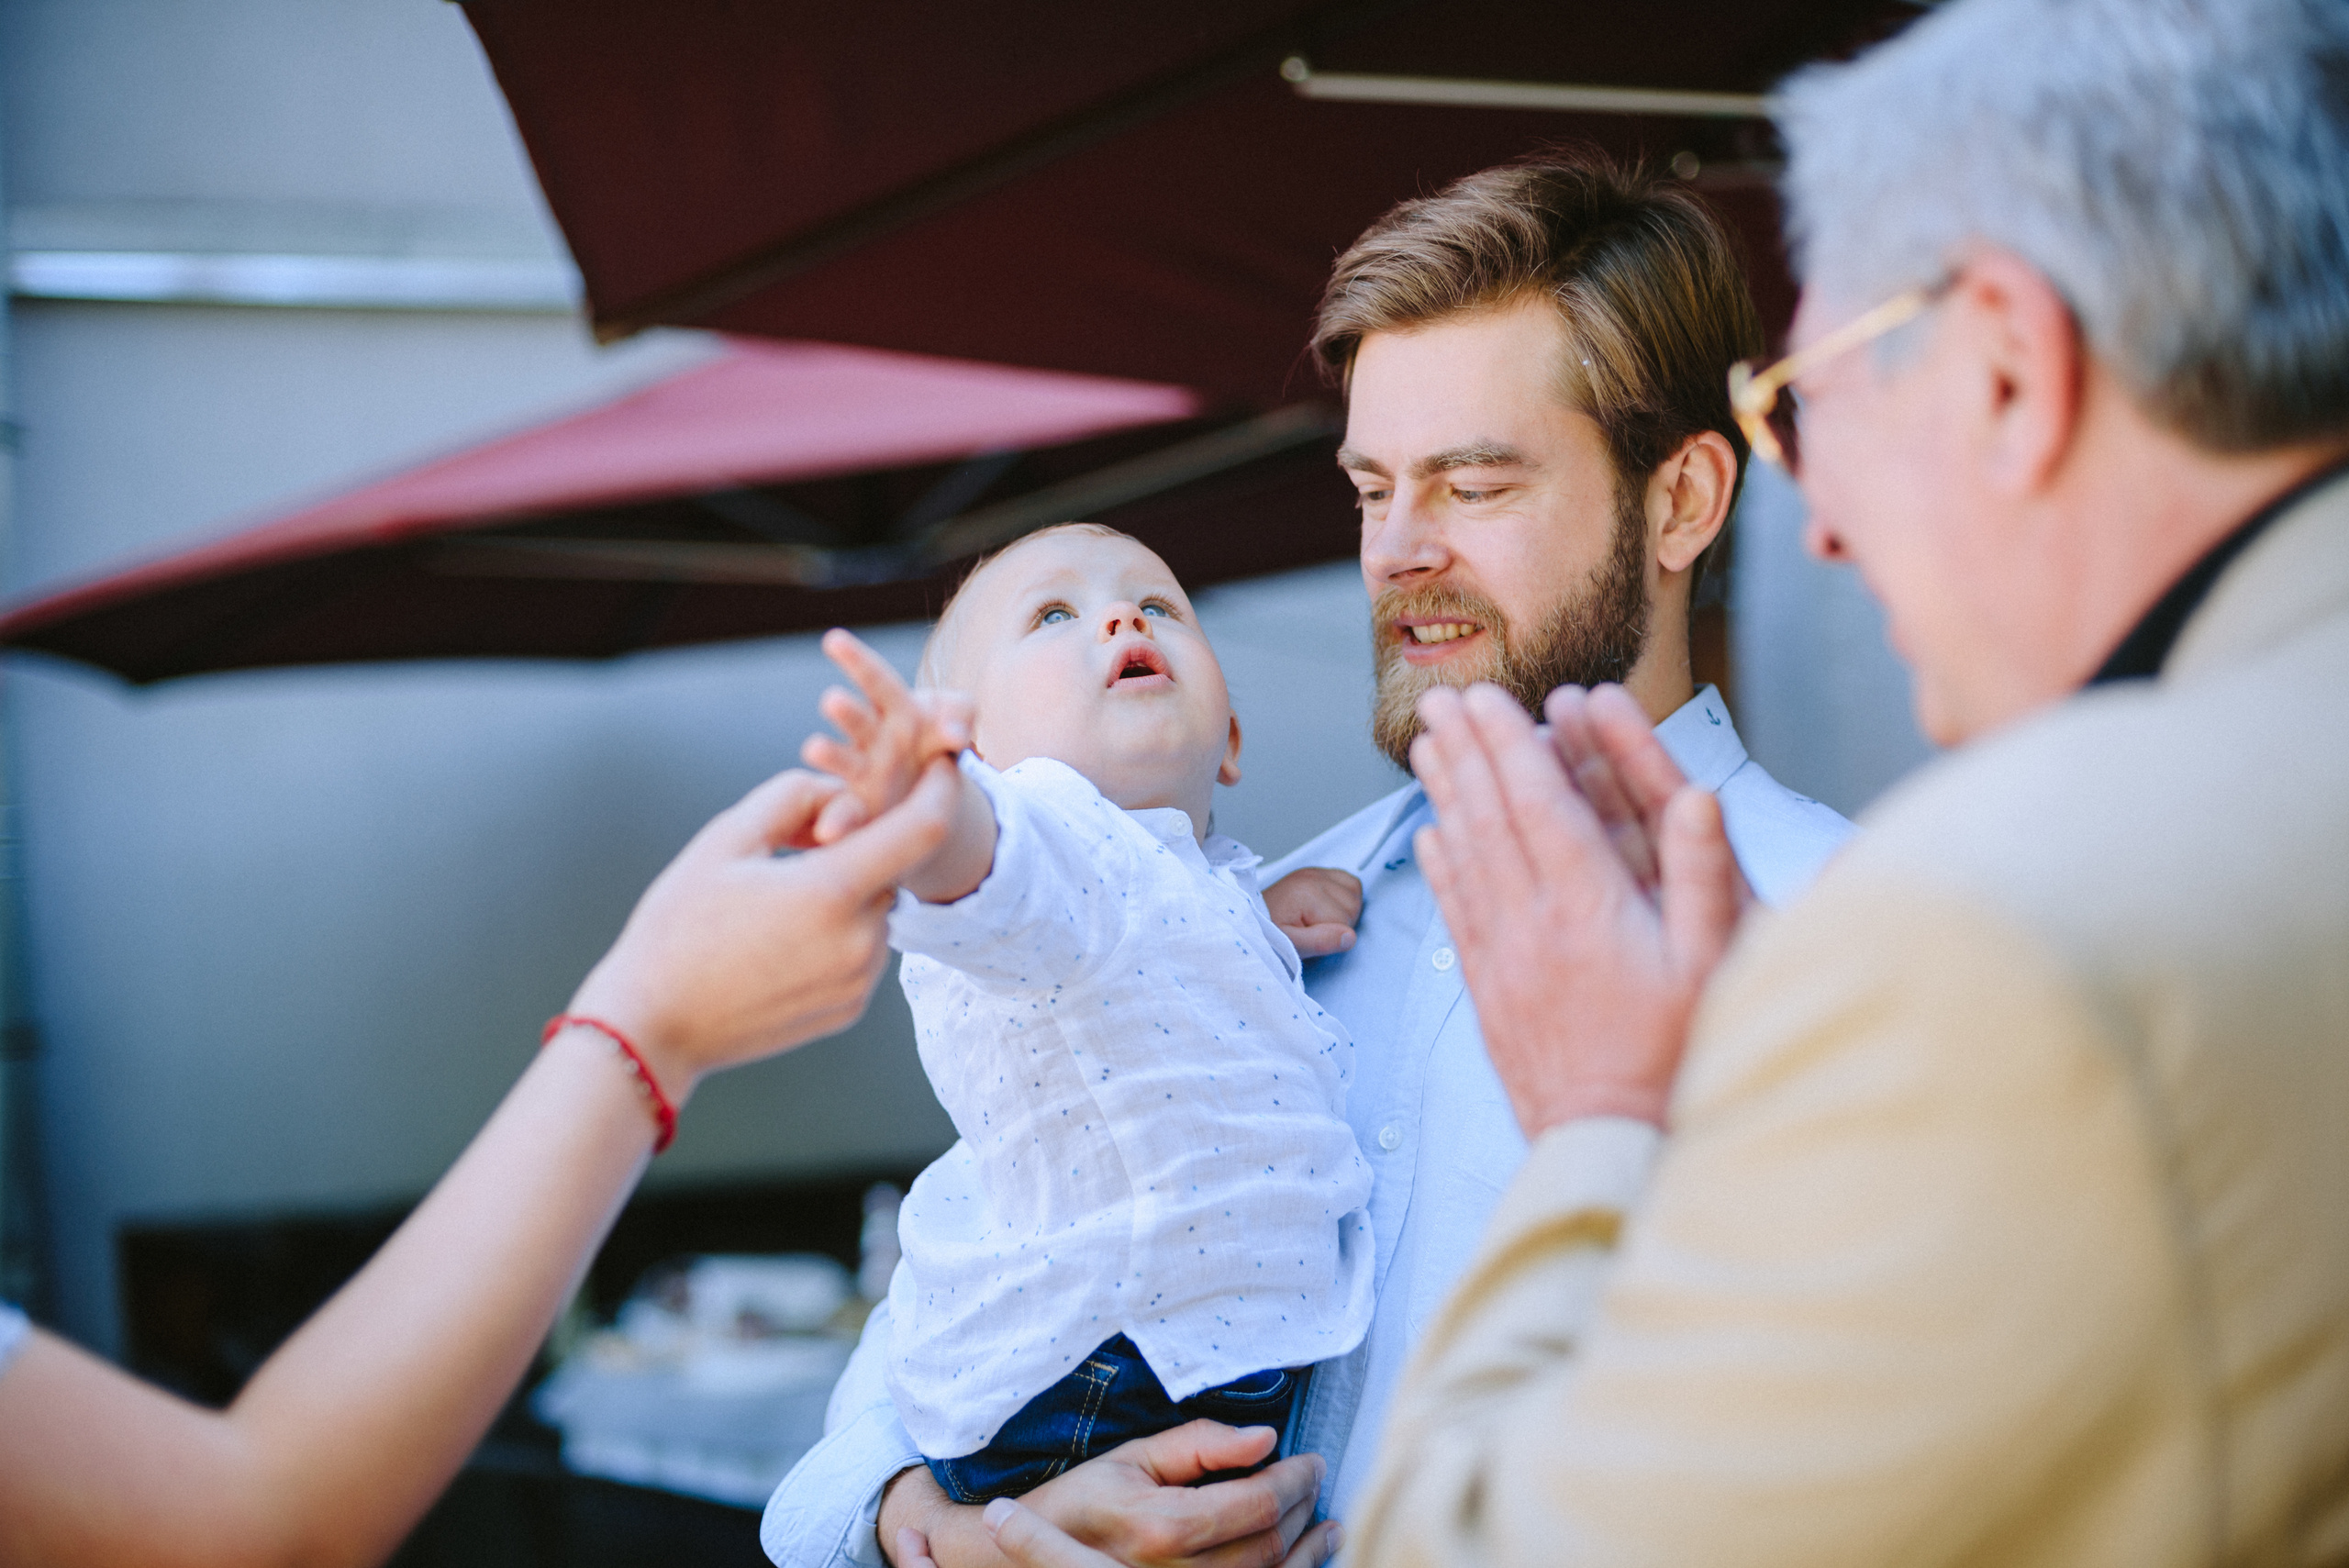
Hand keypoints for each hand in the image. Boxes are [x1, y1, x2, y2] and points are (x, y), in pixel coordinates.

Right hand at [564, 758, 959, 1104]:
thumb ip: (792, 796)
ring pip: (877, 909)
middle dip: (864, 842)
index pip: (923, 828)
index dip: (940, 787)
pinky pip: (862, 950)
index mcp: (832, 892)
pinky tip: (782, 936)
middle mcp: (860, 941)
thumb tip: (838, 792)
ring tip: (781, 894)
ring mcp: (859, 982)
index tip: (939, 763)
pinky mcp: (850, 1009)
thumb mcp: (725, 840)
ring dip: (849, 889)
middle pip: (891, 867)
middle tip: (807, 838)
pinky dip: (839, 929)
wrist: (652, 1027)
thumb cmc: (677, 927)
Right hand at [803, 628, 974, 844]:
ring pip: (846, 764)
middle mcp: (873, 739)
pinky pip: (848, 815)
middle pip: (860, 720)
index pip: (877, 680)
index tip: (833, 639)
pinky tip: (828, 833)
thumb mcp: (954, 720)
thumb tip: (954, 734)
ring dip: (832, 757)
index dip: (857, 660)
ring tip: (815, 749)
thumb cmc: (935, 741)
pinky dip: (837, 822)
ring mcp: (863, 775)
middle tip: (833, 700)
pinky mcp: (861, 810)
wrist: (925, 789)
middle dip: (849, 711)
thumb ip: (957, 715)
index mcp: (895, 710)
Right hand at [883, 1421, 1329, 1567]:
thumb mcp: (1131, 1457)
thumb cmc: (1081, 1502)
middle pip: (1271, 1543)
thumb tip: (1264, 1435)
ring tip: (1326, 1522)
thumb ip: (1199, 1444)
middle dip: (1303, 1507)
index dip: (1295, 1478)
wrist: (1023, 1563)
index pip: (1257, 1503)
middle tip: (1315, 1476)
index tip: (1309, 1457)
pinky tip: (1305, 1557)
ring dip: (1309, 1549)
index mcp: (1163, 1528)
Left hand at [1262, 867, 1361, 956]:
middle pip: (1353, 907)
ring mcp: (1316, 872)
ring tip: (1317, 920)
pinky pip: (1350, 882)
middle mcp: (1313, 877)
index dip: (1331, 939)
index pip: (1345, 924)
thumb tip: (1350, 937)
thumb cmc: (1268, 933)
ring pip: (1355, 895)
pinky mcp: (1317, 872)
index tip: (1308, 939)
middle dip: (1338, 924)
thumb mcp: (1291, 945)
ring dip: (1343, 911)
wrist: (1250, 919)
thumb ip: (1320, 942)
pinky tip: (1327, 907)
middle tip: (1310, 930)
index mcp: (1307, 893)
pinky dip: (1346, 895)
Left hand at [1409, 682, 1747, 1134]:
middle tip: (1440, 699)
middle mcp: (1533, 921)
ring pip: (1464, 856)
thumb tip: (1699, 795)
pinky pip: (1458, 910)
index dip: (1510, 744)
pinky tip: (1430, 833)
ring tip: (1424, 745)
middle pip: (1490, 816)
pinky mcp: (1489, 989)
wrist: (1610, 1142)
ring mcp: (1503, 955)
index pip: (1538, 803)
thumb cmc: (1675, 1054)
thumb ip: (1704, 875)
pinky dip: (1442, 864)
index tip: (1487, 697)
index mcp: (1587, 905)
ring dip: (1444, 794)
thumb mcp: (1712, 963)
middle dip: (1465, 750)